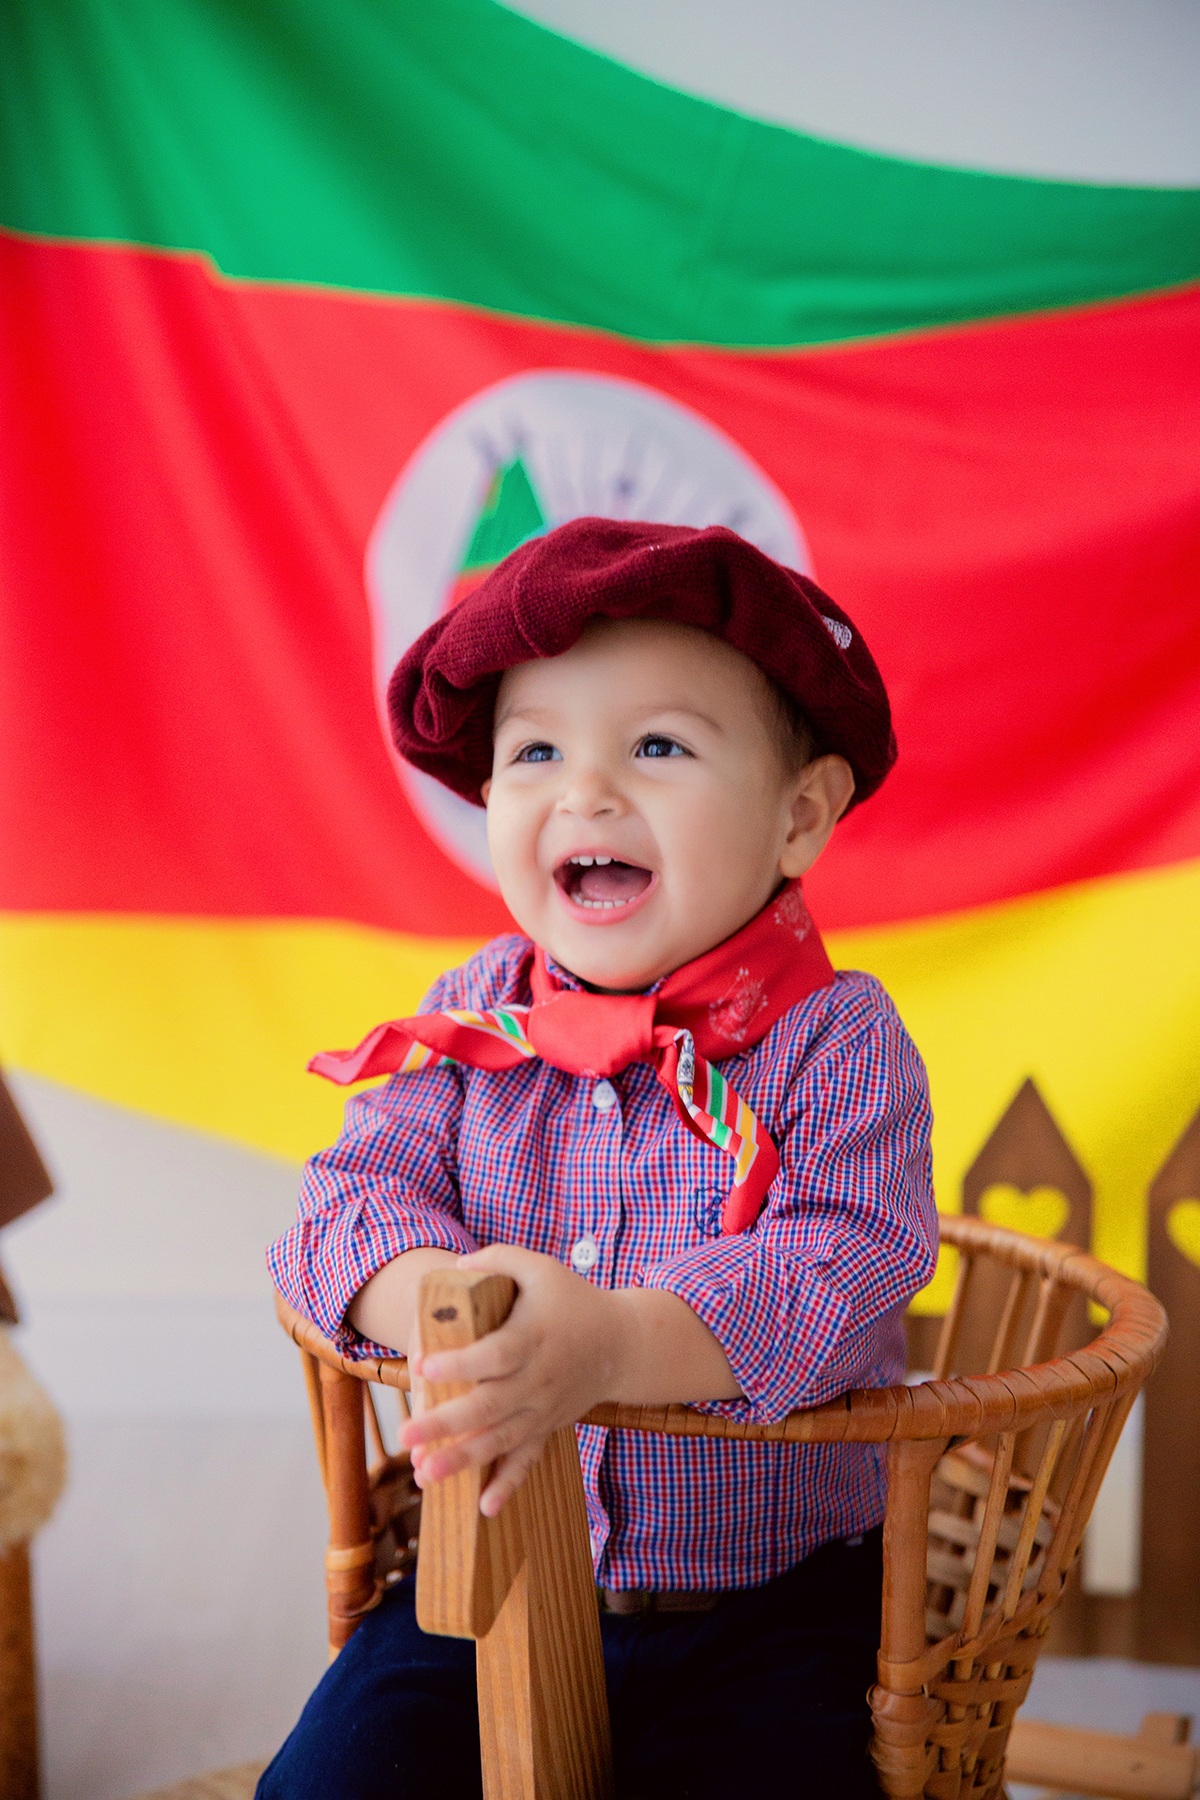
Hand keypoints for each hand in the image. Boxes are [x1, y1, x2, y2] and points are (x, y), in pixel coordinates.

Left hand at [400, 1243, 624, 1516]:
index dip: (460, 1363)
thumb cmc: (571, 1299)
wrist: (621, 1343)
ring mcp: (543, 1408)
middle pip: (489, 1407)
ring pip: (501, 1440)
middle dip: (445, 1424)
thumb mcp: (539, 1267)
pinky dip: (509, 1485)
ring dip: (463, 1461)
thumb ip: (497, 1259)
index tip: (424, 1367)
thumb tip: (455, 1268)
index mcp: (532, 1337)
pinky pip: (528, 1460)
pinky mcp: (547, 1427)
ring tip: (425, 1475)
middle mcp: (537, 1378)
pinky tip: (485, 1509)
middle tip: (406, 1435)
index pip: (494, 1354)